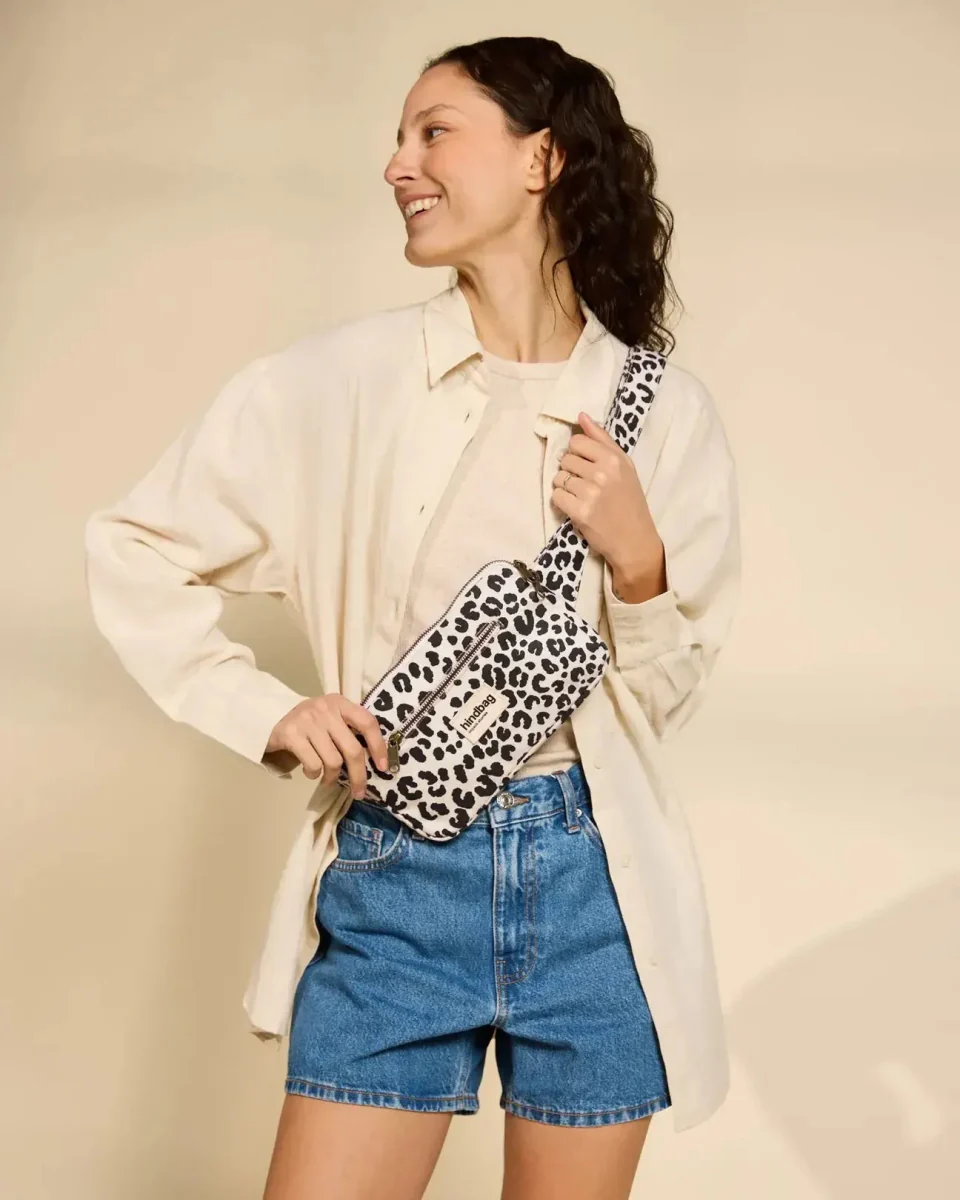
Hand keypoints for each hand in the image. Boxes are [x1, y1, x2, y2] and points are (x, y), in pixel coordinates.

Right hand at [265, 694, 388, 796]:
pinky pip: (313, 764)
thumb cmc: (309, 725)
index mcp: (340, 703)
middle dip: (359, 776)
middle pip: (352, 749)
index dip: (378, 746)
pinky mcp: (291, 734)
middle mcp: (325, 709)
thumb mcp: (331, 719)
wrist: (270, 718)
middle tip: (359, 792)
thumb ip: (349, 732)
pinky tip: (310, 771)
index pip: (367, 723)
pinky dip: (314, 774)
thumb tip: (375, 763)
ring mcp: (307, 721)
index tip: (383, 767)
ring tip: (327, 778)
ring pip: (333, 761)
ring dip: (332, 777)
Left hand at [551, 411, 662, 580]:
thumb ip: (602, 440)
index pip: (577, 442)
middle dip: (571, 471)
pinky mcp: (580, 512)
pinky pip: (556, 496)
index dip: (577, 453)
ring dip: (566, 488)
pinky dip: (562, 503)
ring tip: (581, 497)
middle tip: (585, 485)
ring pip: (559, 478)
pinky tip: (576, 508)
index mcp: (614, 458)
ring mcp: (590, 493)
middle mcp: (602, 473)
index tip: (586, 466)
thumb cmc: (630, 502)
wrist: (634, 540)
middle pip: (565, 459)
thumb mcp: (625, 467)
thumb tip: (581, 415)